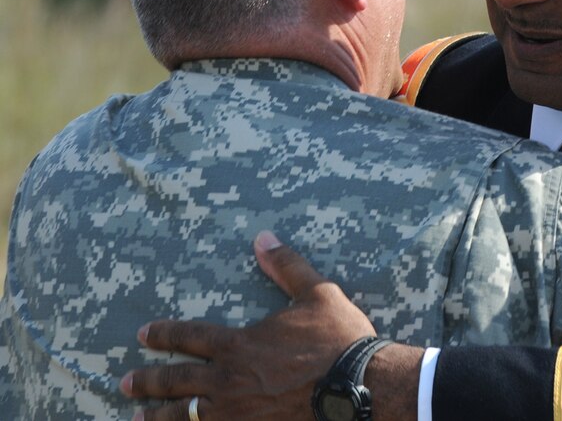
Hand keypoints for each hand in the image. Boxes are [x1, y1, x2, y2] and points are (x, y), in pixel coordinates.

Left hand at [121, 230, 375, 419]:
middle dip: (148, 381)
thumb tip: (264, 238)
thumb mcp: (317, 293)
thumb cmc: (337, 340)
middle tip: (125, 382)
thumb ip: (286, 267)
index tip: (144, 334)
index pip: (190, 337)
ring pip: (184, 416)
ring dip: (158, 416)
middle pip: (176, 381)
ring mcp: (236, 414)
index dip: (165, 334)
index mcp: (240, 344)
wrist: (357, 387)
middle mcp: (228, 381)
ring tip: (138, 417)